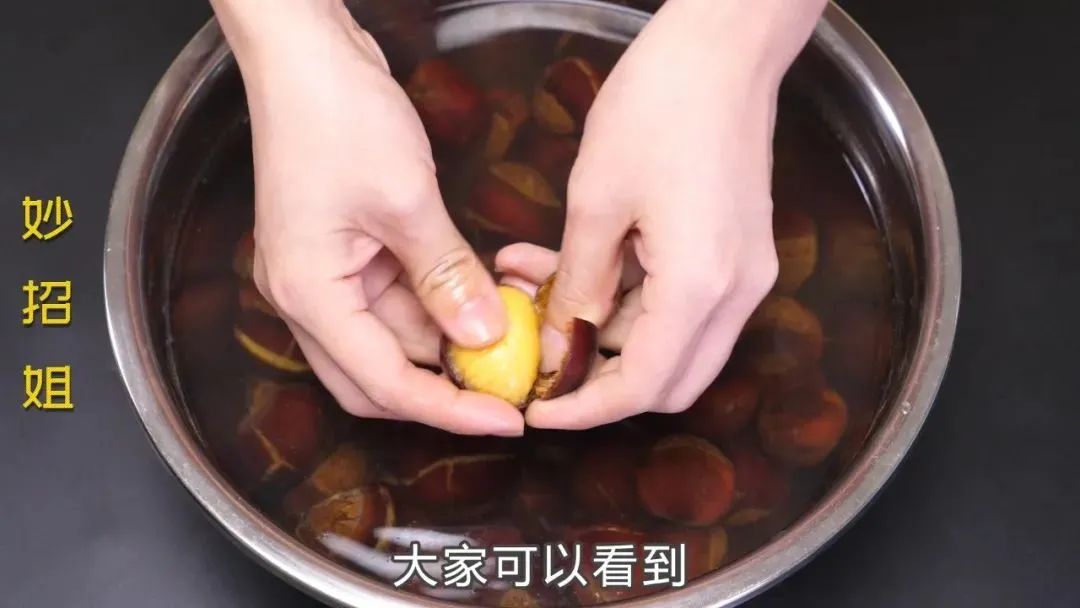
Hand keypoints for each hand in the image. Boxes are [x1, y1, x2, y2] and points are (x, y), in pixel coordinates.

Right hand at [214, 0, 522, 435]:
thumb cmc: (338, 116)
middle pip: (377, 377)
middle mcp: (307, 297)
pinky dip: (438, 306)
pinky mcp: (345, 251)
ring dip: (446, 343)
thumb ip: (446, 277)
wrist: (305, 53)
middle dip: (442, 390)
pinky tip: (480, 298)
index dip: (449, 410)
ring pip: (391, 339)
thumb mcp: (406, 200)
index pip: (385, 383)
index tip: (506, 419)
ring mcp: (323, 274)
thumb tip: (485, 337)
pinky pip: (394, 300)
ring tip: (507, 338)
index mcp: (310, 296)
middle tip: (506, 391)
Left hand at [527, 0, 824, 428]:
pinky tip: (576, 265)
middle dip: (602, 383)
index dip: (586, 408)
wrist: (723, 49)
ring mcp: (744, 275)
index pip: (643, 386)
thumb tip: (558, 345)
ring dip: (606, 332)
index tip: (538, 408)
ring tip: (537, 287)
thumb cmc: (659, 107)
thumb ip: (577, 286)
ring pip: (672, 344)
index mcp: (700, 287)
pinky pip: (683, 306)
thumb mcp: (595, 201)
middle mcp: (736, 294)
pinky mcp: (737, 254)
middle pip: (670, 381)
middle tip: (543, 362)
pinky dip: (630, 302)